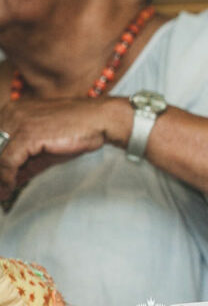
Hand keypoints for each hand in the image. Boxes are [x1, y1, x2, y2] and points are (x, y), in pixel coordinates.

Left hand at [0, 97, 128, 198]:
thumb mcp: (44, 149)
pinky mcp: (27, 134)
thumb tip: (7, 183)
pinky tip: (8, 190)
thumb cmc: (77, 131)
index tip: (1, 180)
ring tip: (1, 194)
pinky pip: (7, 162)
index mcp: (12, 111)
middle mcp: (11, 113)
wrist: (100, 119)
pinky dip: (5, 180)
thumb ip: (24, 164)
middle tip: (0, 190)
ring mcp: (18, 122)